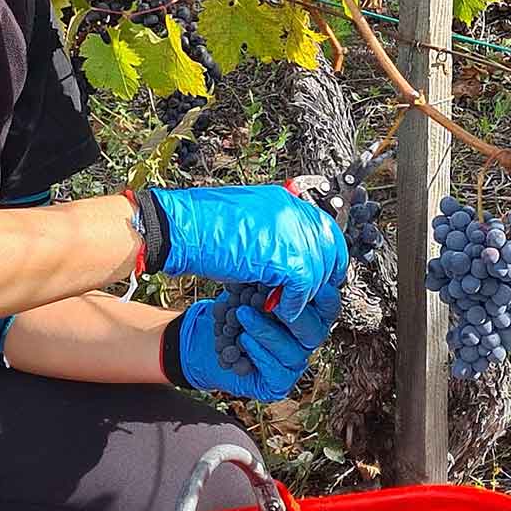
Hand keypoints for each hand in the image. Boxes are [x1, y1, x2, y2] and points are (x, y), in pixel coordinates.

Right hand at [146, 184, 347, 319]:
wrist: (180, 229)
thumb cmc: (203, 227)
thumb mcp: (248, 223)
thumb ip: (274, 234)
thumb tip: (290, 256)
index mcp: (285, 201)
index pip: (326, 228)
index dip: (328, 254)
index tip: (323, 274)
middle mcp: (293, 212)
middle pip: (330, 249)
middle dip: (323, 276)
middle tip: (312, 296)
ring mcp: (290, 232)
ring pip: (319, 270)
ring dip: (305, 294)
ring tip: (287, 306)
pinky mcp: (283, 256)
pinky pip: (304, 286)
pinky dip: (293, 303)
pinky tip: (279, 309)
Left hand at [174, 281, 341, 401]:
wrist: (211, 334)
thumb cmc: (238, 301)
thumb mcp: (253, 279)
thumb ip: (272, 272)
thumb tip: (281, 252)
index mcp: (312, 311)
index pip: (329, 302)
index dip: (322, 294)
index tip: (305, 282)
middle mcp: (308, 338)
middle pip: (316, 329)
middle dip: (293, 314)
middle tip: (269, 300)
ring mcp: (295, 361)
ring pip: (295, 351)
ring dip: (267, 331)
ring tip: (242, 314)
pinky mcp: (279, 382)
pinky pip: (278, 372)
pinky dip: (260, 352)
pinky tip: (242, 338)